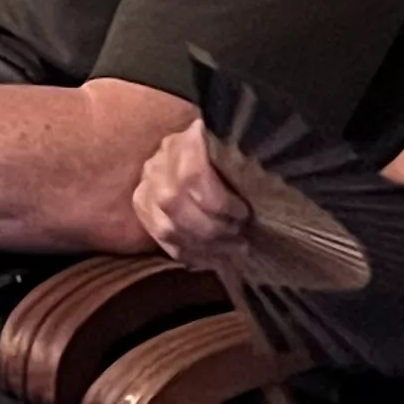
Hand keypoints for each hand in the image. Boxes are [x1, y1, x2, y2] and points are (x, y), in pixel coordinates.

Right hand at [133, 118, 265, 264]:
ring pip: (167, 228)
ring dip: (204, 246)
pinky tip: (214, 259)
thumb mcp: (234, 147)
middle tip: (240, 236)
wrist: (193, 149)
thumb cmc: (227, 150)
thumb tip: (262, 187)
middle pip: (174, 204)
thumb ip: (240, 163)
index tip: (244, 213)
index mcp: (181, 144)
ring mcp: (145, 190)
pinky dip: (190, 254)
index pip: (192, 176)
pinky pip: (162, 241)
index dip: (219, 201)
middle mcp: (156, 167)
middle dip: (211, 228)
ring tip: (233, 250)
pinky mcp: (142, 212)